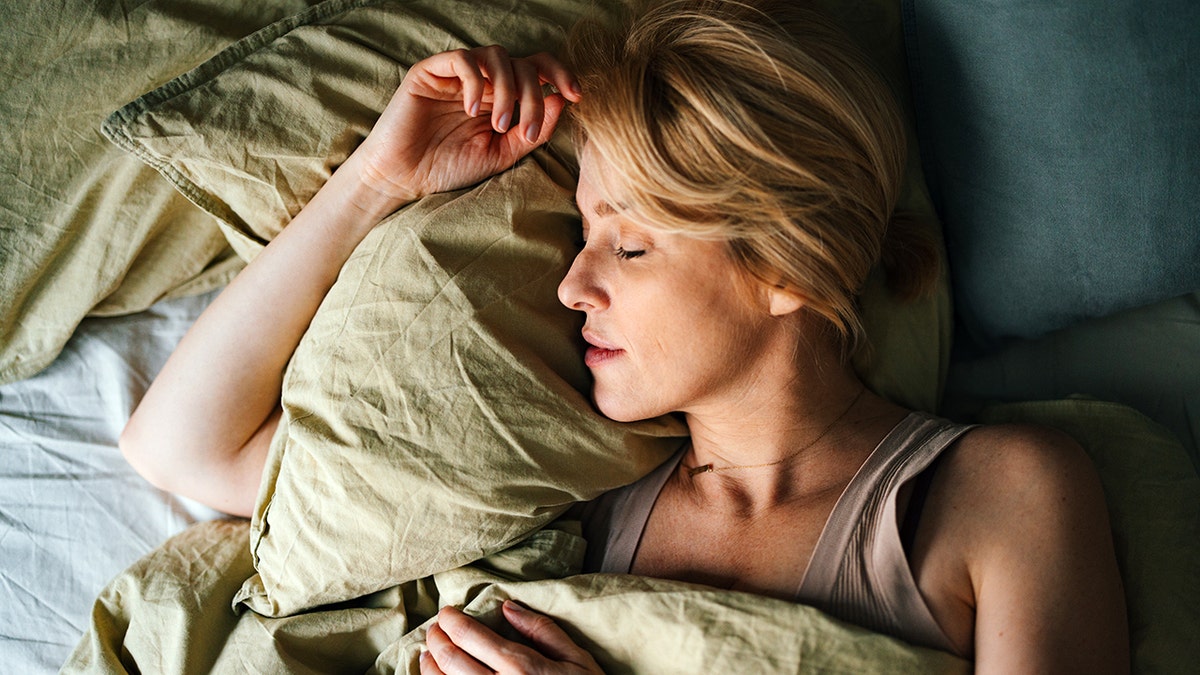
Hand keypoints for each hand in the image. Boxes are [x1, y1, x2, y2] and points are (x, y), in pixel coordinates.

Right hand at [353, 46, 580, 206]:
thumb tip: (561, 100)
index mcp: (503, 96)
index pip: (538, 69)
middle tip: (524, 130)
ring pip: (497, 56)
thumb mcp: (501, 154)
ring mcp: (458, 74)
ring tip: (498, 125)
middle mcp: (483, 80)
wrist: (404, 178)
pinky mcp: (431, 71)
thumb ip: (532, 130)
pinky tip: (472, 110)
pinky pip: (463, 59)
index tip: (577, 95)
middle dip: (533, 96)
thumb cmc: (450, 167)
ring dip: (507, 89)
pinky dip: (476, 82)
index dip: (560, 75)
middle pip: (524, 64)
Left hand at [420, 601, 603, 674]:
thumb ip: (542, 630)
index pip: (471, 636)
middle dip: (436, 639)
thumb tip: (508, 607)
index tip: (447, 613)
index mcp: (521, 668)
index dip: (452, 621)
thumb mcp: (577, 659)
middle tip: (435, 628)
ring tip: (427, 654)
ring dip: (429, 666)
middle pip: (450, 659)